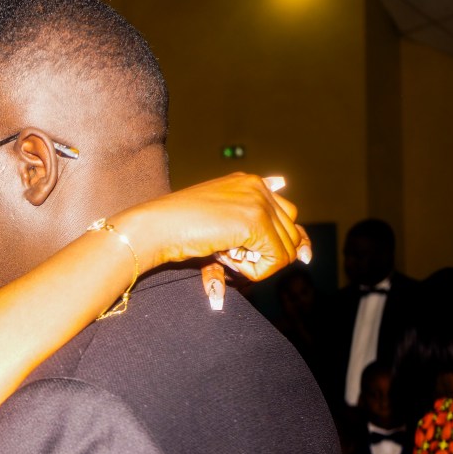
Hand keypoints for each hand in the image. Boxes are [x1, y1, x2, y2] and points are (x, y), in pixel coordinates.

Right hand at [122, 173, 309, 298]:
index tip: (296, 258)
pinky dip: (255, 271)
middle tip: (232, 257)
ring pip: (286, 248)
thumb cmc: (178, 228)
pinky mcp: (255, 221)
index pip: (289, 215)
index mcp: (250, 182)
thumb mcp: (220, 221)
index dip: (289, 241)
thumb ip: (251, 220)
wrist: (156, 226)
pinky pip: (275, 260)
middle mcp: (258, 187)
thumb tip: (295, 227)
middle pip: (291, 233)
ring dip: (260, 263)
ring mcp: (258, 202)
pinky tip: (227, 259)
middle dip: (267, 253)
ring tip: (227, 257)